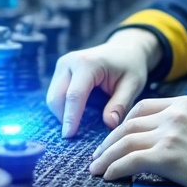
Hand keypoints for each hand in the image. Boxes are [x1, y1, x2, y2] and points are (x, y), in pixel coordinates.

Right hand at [46, 28, 162, 137]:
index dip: (71, 117)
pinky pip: (56, 95)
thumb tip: (109, 125)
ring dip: (62, 114)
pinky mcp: (60, 71)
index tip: (69, 136)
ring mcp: (62, 65)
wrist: (125, 48)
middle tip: (76, 138)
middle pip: (57, 97)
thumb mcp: (133, 84)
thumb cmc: (130, 66)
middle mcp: (69, 62)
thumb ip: (120, 104)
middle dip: (63, 118)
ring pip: (53, 98)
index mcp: (87, 63)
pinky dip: (63, 108)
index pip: (74, 95)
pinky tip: (77, 117)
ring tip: (79, 127)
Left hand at [88, 95, 186, 186]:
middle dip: (109, 141)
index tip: (115, 136)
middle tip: (99, 154)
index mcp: (183, 103)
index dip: (123, 123)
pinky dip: (116, 168)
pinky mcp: (167, 156)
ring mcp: (169, 134)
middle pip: (128, 124)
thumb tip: (156, 143)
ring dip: (107, 156)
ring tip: (98, 168)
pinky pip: (131, 161)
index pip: (142, 107)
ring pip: (124, 141)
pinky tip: (110, 175)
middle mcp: (173, 114)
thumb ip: (180, 125)